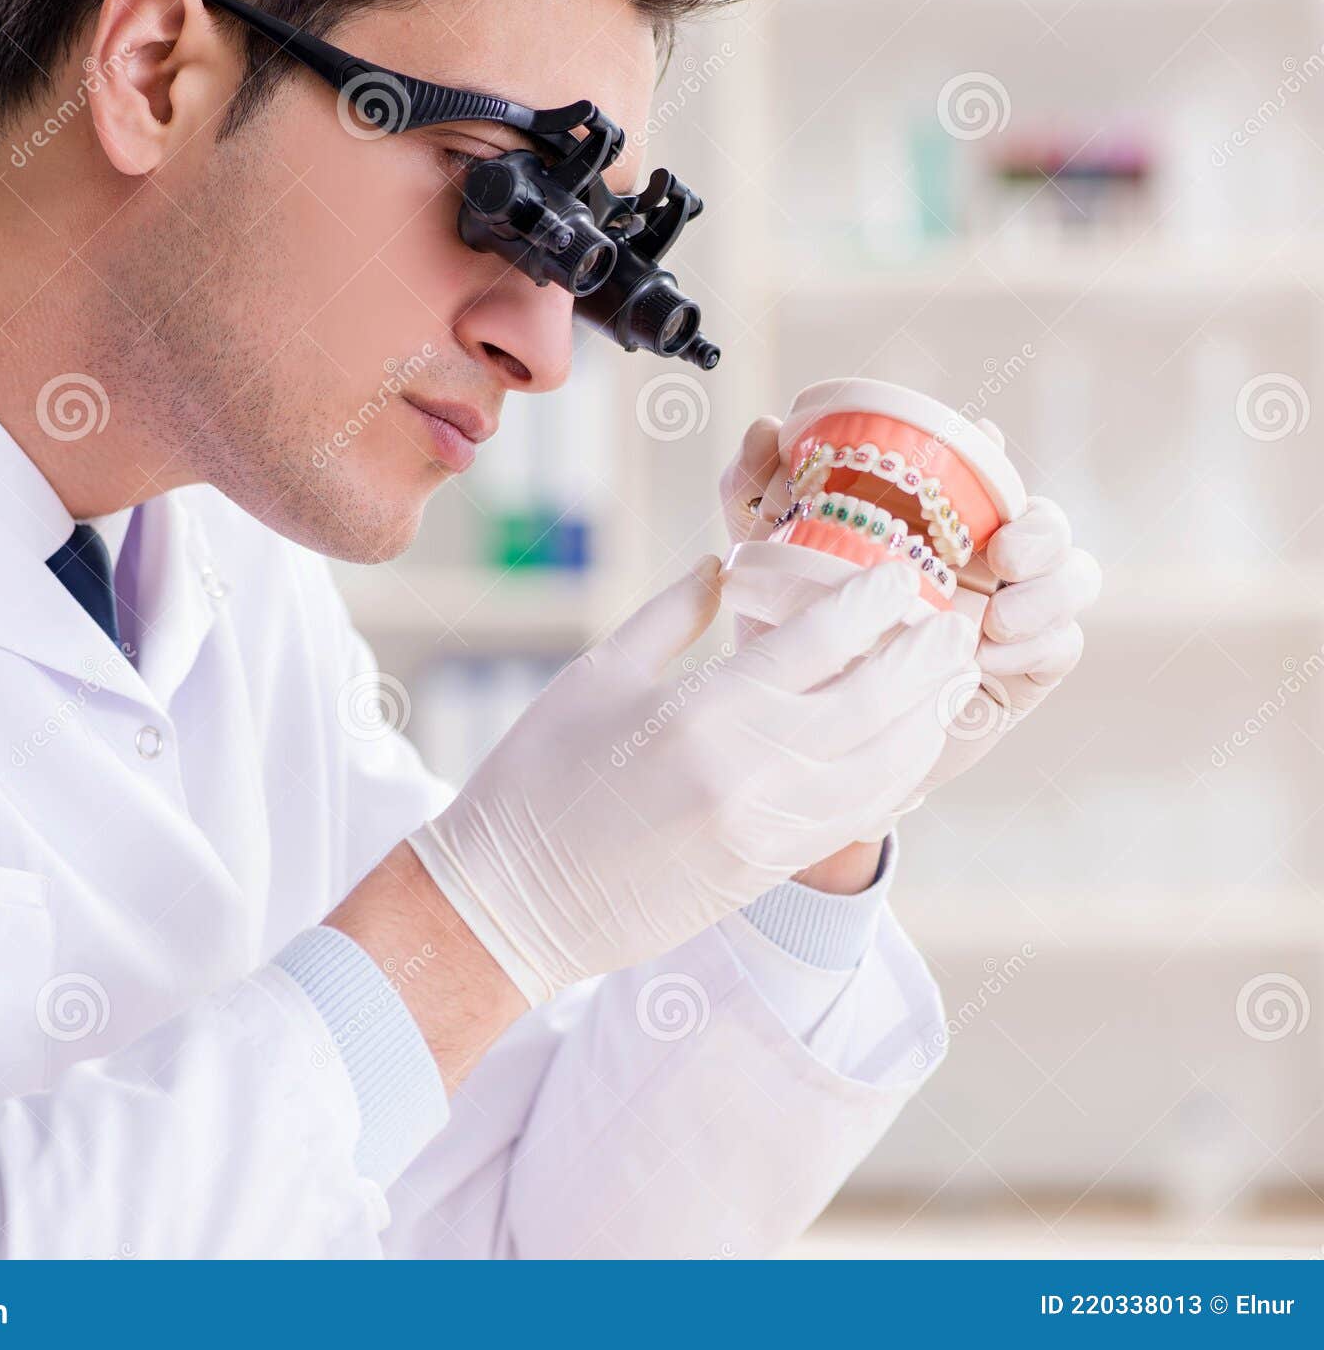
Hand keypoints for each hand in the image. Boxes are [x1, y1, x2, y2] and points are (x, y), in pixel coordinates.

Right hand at [407, 558, 977, 1006]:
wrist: (512, 901)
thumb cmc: (537, 777)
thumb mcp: (596, 675)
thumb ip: (670, 615)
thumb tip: (723, 564)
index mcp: (700, 711)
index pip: (819, 643)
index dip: (870, 603)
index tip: (897, 574)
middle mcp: (748, 772)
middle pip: (874, 702)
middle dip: (924, 658)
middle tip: (953, 622)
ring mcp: (765, 830)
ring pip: (882, 767)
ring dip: (926, 718)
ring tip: (947, 680)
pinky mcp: (766, 870)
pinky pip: (856, 817)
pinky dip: (895, 776)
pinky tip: (906, 746)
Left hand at [717, 414, 1100, 841]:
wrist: (808, 738)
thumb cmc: (793, 636)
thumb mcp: (765, 565)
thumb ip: (756, 495)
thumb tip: (766, 428)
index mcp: (934, 522)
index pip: (986, 469)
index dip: (993, 454)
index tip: (980, 447)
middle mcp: (982, 558)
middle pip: (1047, 518)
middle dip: (1042, 528)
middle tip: (1003, 555)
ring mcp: (1012, 611)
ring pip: (1075, 575)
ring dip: (1050, 590)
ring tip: (995, 622)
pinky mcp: (1026, 668)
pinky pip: (1063, 643)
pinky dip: (1037, 644)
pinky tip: (987, 660)